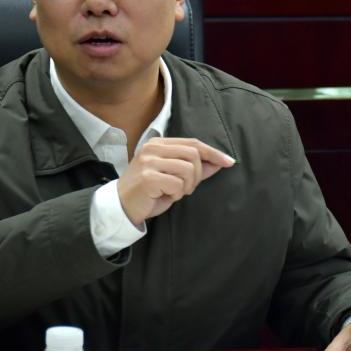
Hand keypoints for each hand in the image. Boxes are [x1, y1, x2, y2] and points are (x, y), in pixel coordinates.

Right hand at [117, 137, 234, 224]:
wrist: (122, 207)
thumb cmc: (148, 192)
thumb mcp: (173, 177)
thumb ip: (194, 168)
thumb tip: (218, 163)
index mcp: (159, 144)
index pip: (193, 143)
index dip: (213, 152)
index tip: (229, 162)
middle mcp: (153, 148)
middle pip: (194, 154)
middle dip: (198, 175)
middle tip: (186, 188)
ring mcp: (149, 162)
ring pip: (188, 169)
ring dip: (187, 186)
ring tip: (174, 192)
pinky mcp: (148, 177)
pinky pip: (177, 184)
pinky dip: (177, 194)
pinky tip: (165, 196)